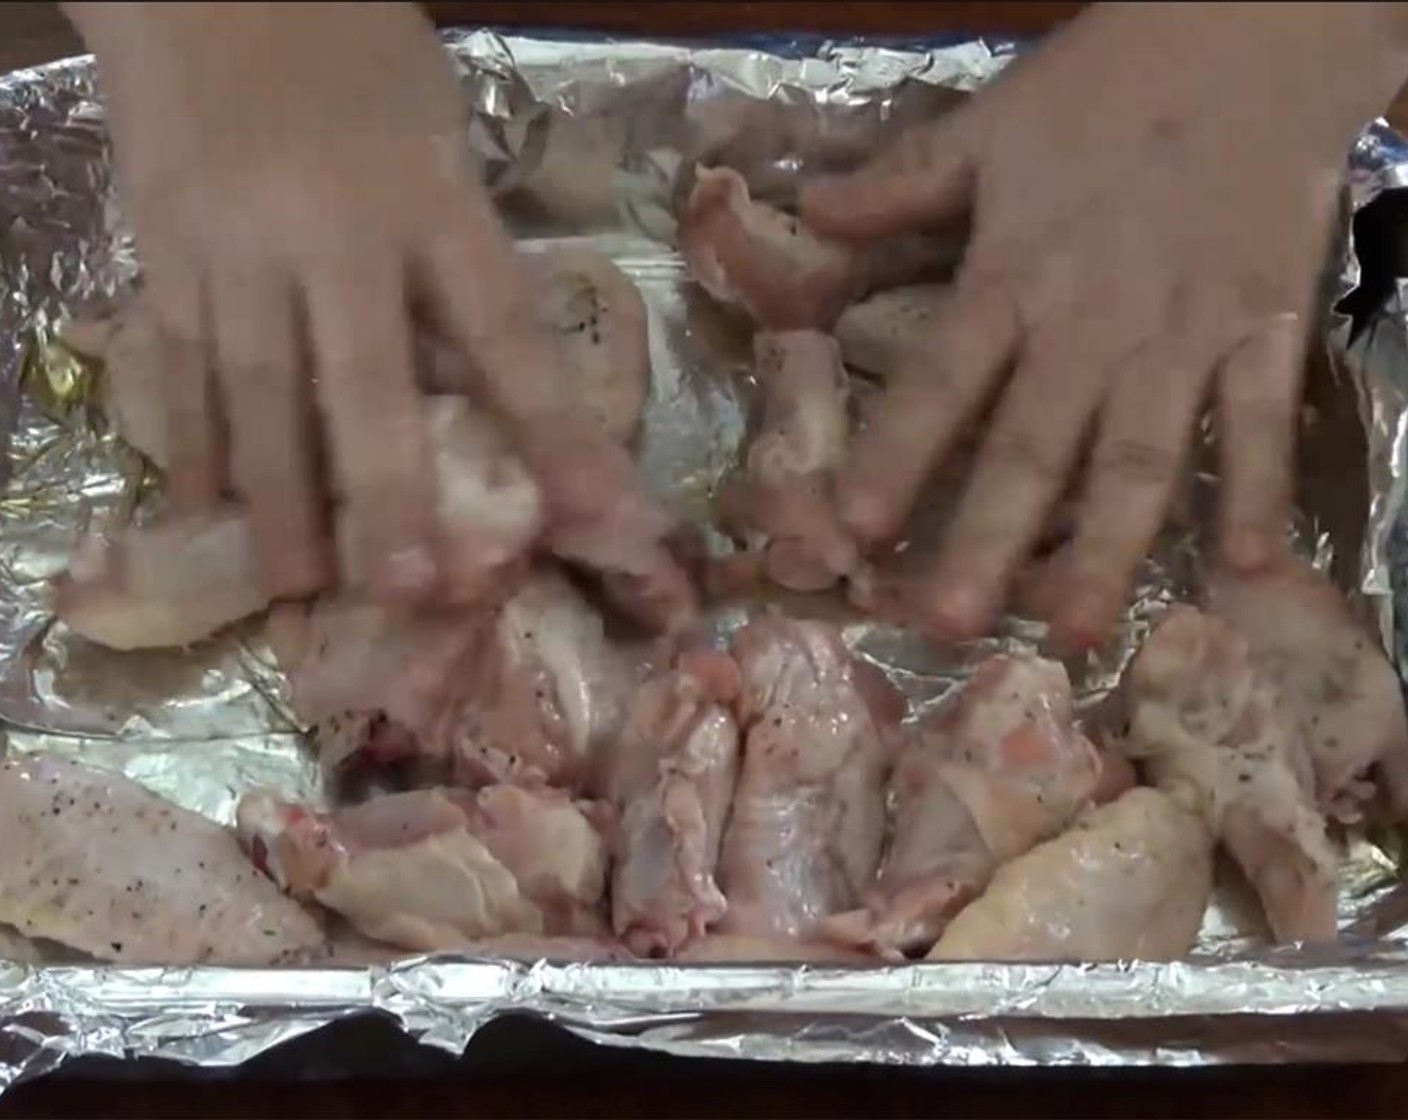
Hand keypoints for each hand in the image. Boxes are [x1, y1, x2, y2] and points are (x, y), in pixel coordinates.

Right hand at [64, 2, 691, 626]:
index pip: (508, 341)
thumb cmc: (355, 51)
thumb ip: (460, 258)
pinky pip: (180, 365)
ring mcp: (237, 248)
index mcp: (431, 201)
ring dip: (280, 500)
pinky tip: (203, 509)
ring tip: (297, 587)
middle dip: (389, 499)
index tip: (603, 523)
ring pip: (258, 395)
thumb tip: (485, 388)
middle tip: (411, 591)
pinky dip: (191, 442)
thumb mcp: (441, 140)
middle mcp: (335, 237)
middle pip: (364, 388)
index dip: (559, 440)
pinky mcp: (164, 252)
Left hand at [803, 3, 1407, 646]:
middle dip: (988, 543)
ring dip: (1109, 552)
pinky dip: (1258, 490)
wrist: (1255, 35)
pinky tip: (1246, 570)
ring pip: (1141, 462)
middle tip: (948, 626)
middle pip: (1032, 450)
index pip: (941, 382)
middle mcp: (1092, 328)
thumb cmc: (1109, 86)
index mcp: (1015, 278)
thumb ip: (901, 183)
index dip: (894, 456)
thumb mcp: (989, 126)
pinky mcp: (1267, 330)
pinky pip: (1263, 423)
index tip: (852, 528)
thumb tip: (809, 213)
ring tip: (1078, 632)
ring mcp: (1184, 336)